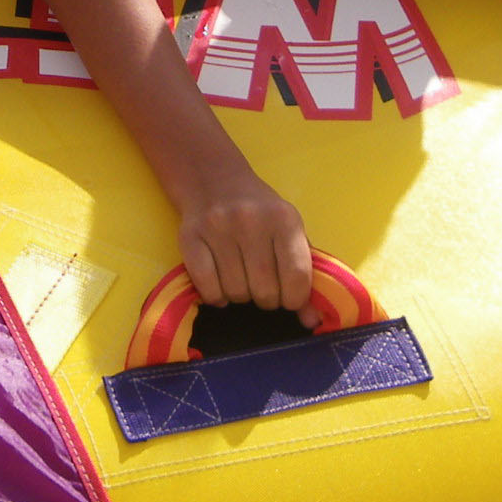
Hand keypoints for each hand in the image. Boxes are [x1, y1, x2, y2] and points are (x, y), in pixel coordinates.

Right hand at [175, 164, 315, 320]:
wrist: (214, 180)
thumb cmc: (260, 212)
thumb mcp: (289, 232)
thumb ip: (304, 275)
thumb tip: (312, 321)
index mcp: (283, 219)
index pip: (296, 276)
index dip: (295, 299)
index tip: (289, 297)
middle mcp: (250, 221)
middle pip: (264, 291)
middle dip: (267, 299)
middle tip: (263, 286)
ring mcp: (217, 228)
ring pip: (235, 292)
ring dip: (240, 296)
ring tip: (241, 279)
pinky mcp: (189, 237)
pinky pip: (207, 288)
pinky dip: (215, 296)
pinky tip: (220, 284)